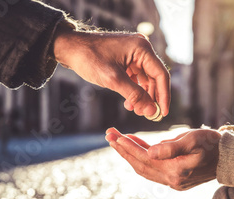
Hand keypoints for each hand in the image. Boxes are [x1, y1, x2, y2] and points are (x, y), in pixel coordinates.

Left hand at [53, 23, 169, 116]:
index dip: (164, 96)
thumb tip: (151, 111)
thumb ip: (135, 95)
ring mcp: (134, 53)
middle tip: (147, 115)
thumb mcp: (114, 80)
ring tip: (135, 110)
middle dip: (151, 97)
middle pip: (155, 78)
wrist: (69, 48)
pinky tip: (129, 102)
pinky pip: (137, 77)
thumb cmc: (89, 58)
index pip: (161, 75)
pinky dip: (134, 90)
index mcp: (142, 48)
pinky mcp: (127, 59)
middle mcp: (142, 49)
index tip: (162, 113)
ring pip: (146, 79)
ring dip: (142, 96)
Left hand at [105, 128, 221, 190]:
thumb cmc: (213, 144)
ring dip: (130, 155)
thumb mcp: (193, 139)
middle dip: (124, 150)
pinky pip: (153, 170)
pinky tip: (137, 148)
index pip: (144, 158)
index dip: (128, 147)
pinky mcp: (176, 180)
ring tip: (119, 141)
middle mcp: (172, 181)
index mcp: (176, 171)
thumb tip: (149, 152)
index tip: (115, 135)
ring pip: (145, 169)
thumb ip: (171, 146)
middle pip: (141, 166)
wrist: (230, 158)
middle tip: (109, 135)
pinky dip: (142, 159)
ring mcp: (174, 183)